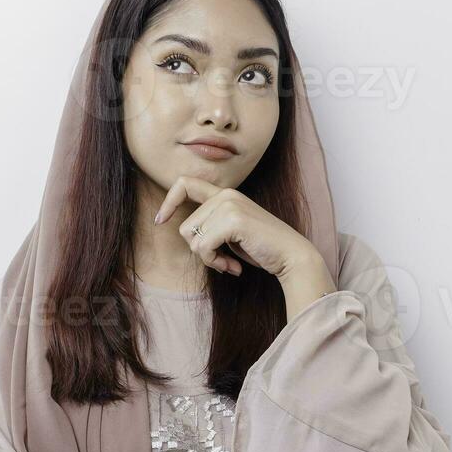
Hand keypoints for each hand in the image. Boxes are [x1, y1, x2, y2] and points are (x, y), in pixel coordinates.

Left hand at [153, 176, 319, 280]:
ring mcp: (229, 205)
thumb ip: (212, 224)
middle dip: (201, 250)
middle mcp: (225, 195)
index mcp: (225, 194)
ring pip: (193, 239)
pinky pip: (204, 247)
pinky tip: (233, 267)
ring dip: (209, 259)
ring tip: (229, 263)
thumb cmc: (261, 248)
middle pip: (186, 227)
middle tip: (222, 261)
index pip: (185, 184)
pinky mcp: (233, 220)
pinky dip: (215, 262)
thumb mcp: (232, 231)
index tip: (161, 220)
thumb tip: (185, 233)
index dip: (168, 201)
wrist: (290, 256)